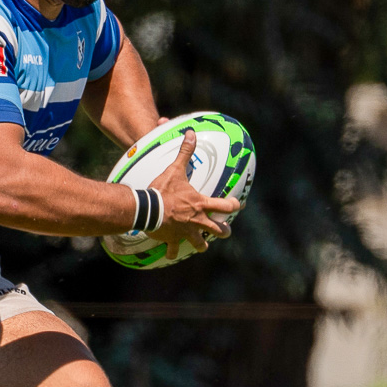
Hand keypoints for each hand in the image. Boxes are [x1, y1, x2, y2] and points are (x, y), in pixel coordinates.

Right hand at [147, 131, 239, 252]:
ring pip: (201, 245)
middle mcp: (198, 221)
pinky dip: (172, 252)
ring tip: (202, 245)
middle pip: (220, 230)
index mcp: (201, 204)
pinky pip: (174, 251)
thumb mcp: (175, 170)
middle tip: (224, 230)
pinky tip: (171, 253)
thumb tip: (191, 133)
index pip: (226, 206)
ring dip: (202, 245)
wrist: (147, 208)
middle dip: (224, 231)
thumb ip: (185, 152)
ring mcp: (186, 233)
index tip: (239, 205)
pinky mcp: (173, 240)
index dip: (235, 205)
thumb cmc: (163, 190)